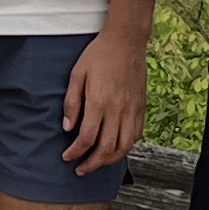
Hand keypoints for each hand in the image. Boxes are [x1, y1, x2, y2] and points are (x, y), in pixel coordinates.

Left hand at [59, 21, 145, 169]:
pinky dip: (126, 147)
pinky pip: (136, 135)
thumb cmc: (99, 54)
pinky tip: (116, 147)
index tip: (67, 157)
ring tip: (98, 162)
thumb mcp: (77, 74)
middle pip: (106, 149)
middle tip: (80, 168)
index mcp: (99, 101)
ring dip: (110, 160)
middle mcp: (118, 109)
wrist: (126, 40)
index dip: (75, 152)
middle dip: (92, 164)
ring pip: (124, 146)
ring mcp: (132, 109)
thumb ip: (71, 103)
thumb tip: (67, 127)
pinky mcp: (141, 107)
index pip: (86, 138)